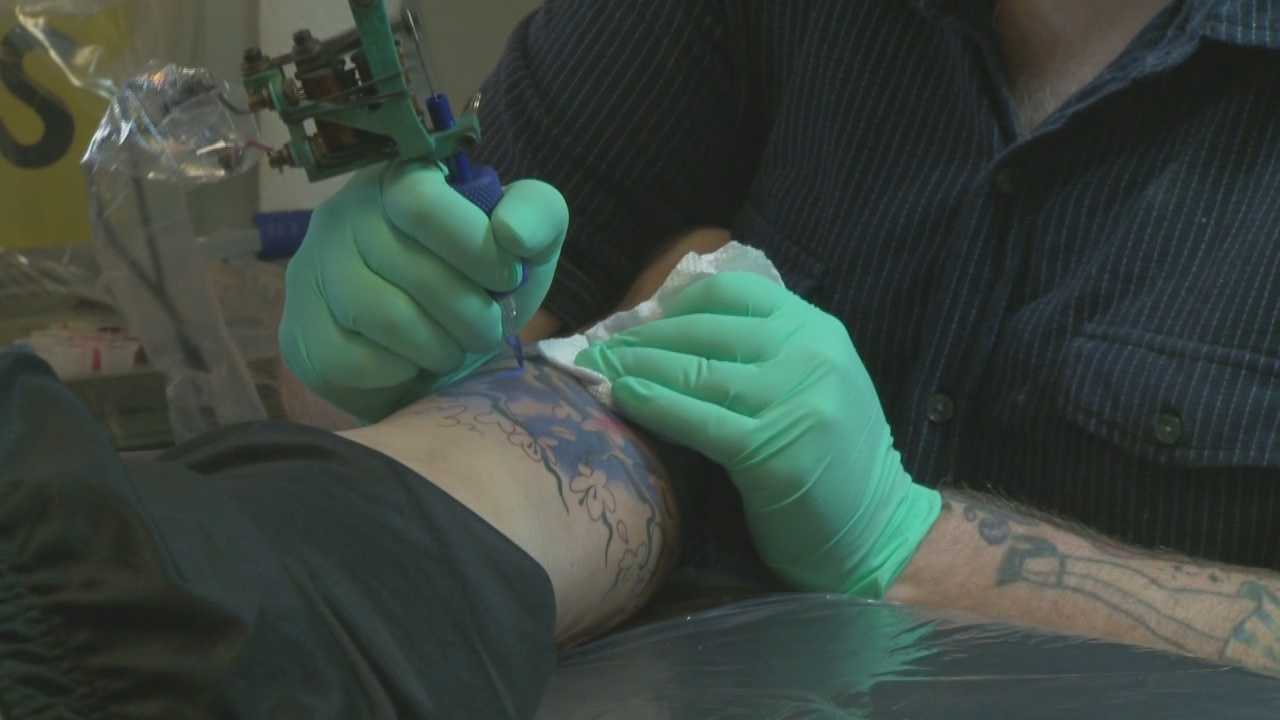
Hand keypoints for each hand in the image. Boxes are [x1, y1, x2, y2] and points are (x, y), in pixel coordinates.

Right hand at [280, 161, 567, 420]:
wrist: (444, 346)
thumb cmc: (481, 284)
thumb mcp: (526, 242)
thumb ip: (537, 215)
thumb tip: (510, 233)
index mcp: (399, 179)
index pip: (420, 201)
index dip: (475, 247)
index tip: (506, 277)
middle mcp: (342, 215)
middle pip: (413, 270)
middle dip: (472, 314)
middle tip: (486, 328)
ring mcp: (312, 273)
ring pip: (385, 317)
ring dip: (440, 346)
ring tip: (452, 346)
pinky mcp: (300, 333)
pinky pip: (351, 360)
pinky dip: (400, 372)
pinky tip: (410, 361)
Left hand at [575, 273, 940, 597]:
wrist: (878, 532)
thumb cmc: (832, 462)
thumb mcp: (812, 383)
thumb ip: (762, 351)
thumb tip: (667, 330)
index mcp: (818, 331)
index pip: (734, 292)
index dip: (676, 302)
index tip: (638, 320)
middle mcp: (810, 355)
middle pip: (704, 329)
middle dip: (641, 337)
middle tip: (597, 348)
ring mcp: (793, 401)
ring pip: (693, 370)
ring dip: (634, 368)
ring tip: (595, 370)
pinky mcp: (771, 452)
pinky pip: (696, 418)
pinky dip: (653, 404)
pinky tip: (623, 399)